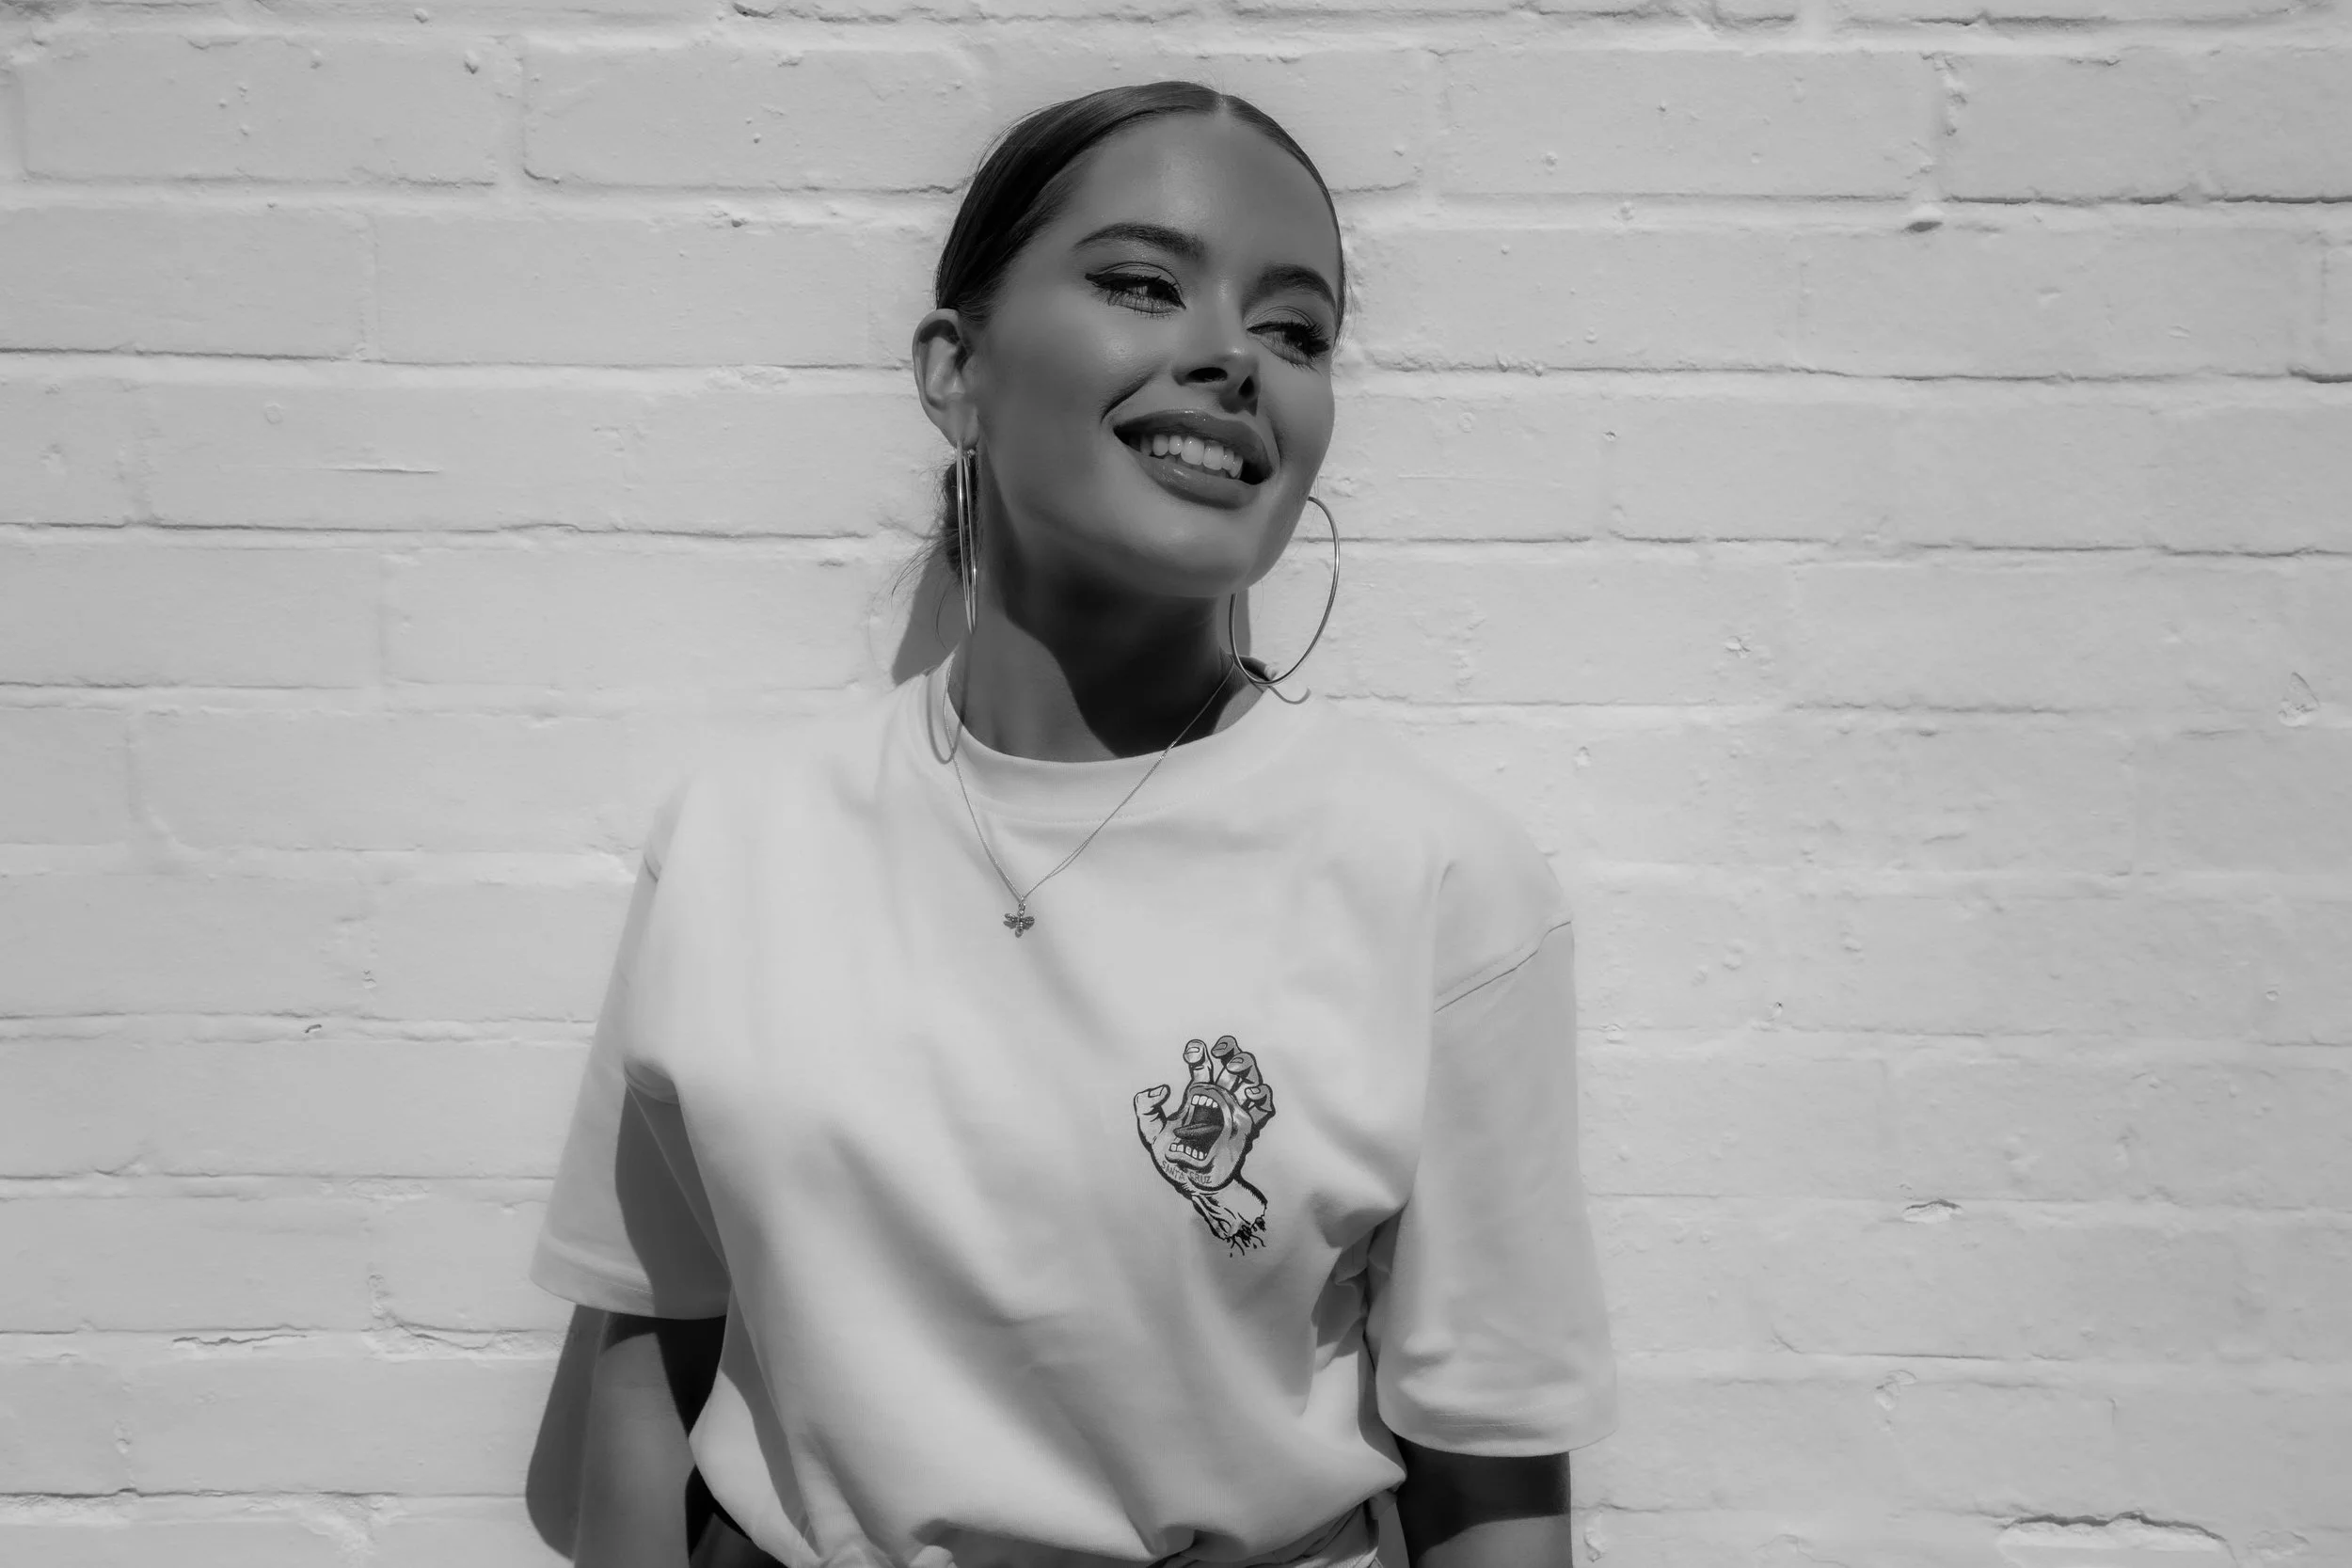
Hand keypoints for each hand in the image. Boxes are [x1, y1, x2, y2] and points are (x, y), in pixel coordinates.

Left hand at [1134, 1035, 1276, 1251]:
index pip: (1203, 1064)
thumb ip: (1145, 1107)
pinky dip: (1263, 1097)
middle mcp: (1219, 1099)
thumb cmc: (1173, 1158)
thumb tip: (1163, 1088)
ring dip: (1247, 1067)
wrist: (1194, 1183)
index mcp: (1197, 1095)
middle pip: (1231, 1064)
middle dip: (1230, 1051)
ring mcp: (1235, 1111)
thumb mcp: (1151, 1133)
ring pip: (1250, 1078)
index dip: (1200, 1052)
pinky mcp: (1247, 1128)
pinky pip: (1264, 1108)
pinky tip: (1251, 1096)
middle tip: (1221, 1055)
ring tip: (1234, 1070)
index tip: (1192, 1052)